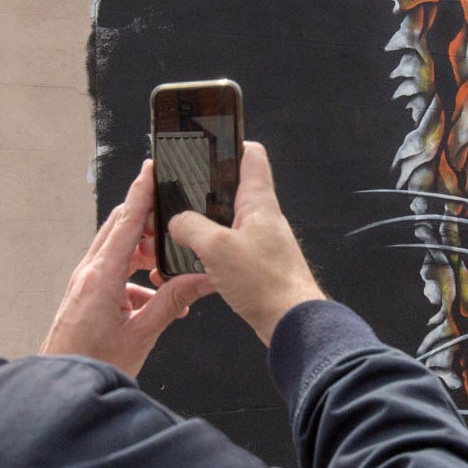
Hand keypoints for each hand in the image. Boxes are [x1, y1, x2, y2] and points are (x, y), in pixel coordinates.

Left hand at [39, 161, 215, 378]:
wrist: (62, 386)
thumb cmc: (93, 364)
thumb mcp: (141, 334)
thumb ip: (171, 302)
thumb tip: (201, 281)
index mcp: (102, 276)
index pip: (126, 222)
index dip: (141, 192)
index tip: (152, 168)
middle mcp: (89, 273)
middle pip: (120, 229)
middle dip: (148, 222)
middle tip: (173, 223)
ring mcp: (84, 283)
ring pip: (117, 251)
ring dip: (143, 254)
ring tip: (168, 273)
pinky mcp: (84, 295)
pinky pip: (112, 273)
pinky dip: (134, 279)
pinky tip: (152, 302)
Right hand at [166, 141, 324, 345]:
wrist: (291, 322)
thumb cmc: (265, 283)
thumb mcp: (216, 248)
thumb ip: (190, 227)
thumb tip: (177, 222)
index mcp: (258, 201)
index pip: (252, 155)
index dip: (232, 145)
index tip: (209, 145)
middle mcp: (262, 216)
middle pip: (233, 188)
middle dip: (205, 190)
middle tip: (180, 193)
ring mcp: (260, 240)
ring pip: (228, 220)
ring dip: (204, 224)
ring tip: (180, 229)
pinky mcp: (256, 263)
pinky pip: (229, 247)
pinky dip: (210, 250)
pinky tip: (195, 260)